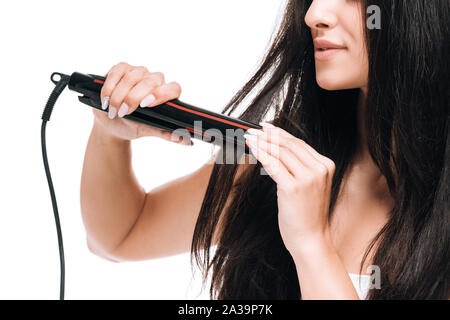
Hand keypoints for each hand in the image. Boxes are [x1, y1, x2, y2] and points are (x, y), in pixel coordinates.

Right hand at [93, 62, 191, 144]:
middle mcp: (155, 80)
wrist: (112, 123)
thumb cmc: (134, 125)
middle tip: (123, 113)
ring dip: (119, 95)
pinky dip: (110, 86)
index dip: (162, 94)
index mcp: (167, 94)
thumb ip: (166, 133)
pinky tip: (106, 99)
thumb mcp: (149, 130)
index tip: (147, 105)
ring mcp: (139, 72)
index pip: (173, 88)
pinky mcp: (122, 68)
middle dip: (133, 98)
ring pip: (132, 77)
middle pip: (150, 81)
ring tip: (113, 111)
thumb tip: (187, 142)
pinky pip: (117, 72)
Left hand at [244, 122, 334, 253]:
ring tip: (249, 137)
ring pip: (281, 152)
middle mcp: (319, 169)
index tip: (266, 127)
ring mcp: (308, 178)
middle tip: (253, 130)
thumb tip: (276, 149)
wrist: (310, 239)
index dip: (280, 133)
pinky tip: (252, 148)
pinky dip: (261, 153)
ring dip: (262, 142)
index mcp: (325, 166)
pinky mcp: (293, 188)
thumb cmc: (306, 215)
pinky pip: (273, 164)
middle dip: (268, 135)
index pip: (299, 143)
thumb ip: (299, 167)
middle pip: (289, 144)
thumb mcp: (309, 186)